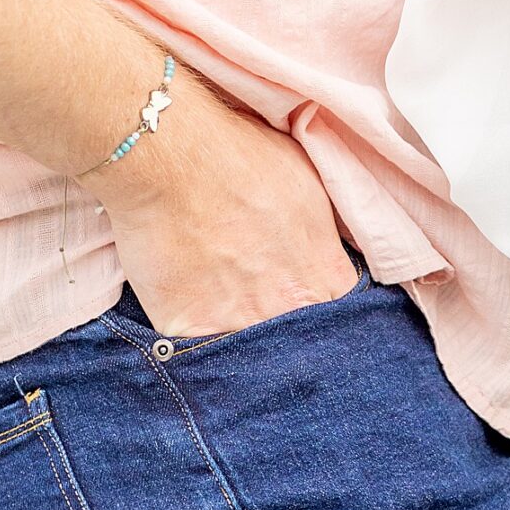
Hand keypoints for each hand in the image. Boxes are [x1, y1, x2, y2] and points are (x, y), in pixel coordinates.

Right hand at [85, 67, 355, 337]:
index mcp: (324, 279)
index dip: (318, 309)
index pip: (340, 318)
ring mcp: (235, 329)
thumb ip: (328, 236)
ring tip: (218, 294)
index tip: (300, 297)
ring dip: (236, 331)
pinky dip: (189, 329)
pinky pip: (191, 347)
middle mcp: (287, 313)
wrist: (169, 155)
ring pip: (245, 354)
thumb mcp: (313, 186)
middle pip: (294, 344)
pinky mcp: (184, 334)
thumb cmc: (241, 156)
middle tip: (255, 296)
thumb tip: (335, 255)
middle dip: (280, 326)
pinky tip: (183, 294)